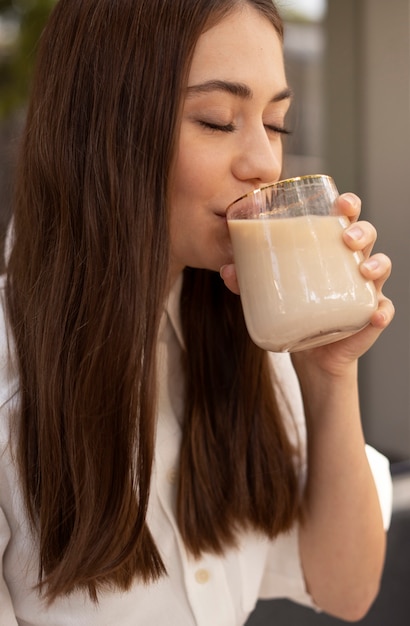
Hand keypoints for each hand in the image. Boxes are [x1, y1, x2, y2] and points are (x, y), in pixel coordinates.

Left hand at [220, 192, 394, 368]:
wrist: (310, 353)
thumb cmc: (295, 309)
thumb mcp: (270, 292)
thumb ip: (249, 281)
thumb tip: (227, 270)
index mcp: (330, 249)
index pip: (344, 219)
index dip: (348, 206)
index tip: (340, 202)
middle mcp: (351, 265)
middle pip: (367, 236)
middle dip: (362, 231)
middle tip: (346, 239)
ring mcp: (363, 291)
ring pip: (381, 267)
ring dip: (377, 265)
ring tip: (363, 271)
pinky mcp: (368, 318)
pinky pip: (384, 311)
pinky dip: (383, 312)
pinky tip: (376, 315)